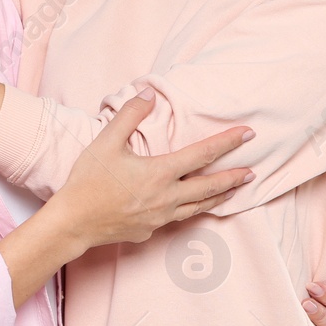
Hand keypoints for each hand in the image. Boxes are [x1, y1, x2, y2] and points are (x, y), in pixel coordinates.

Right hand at [46, 88, 254, 254]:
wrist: (73, 222)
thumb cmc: (87, 181)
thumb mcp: (106, 141)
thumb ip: (129, 115)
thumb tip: (149, 94)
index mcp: (160, 173)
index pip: (202, 154)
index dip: (227, 143)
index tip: (247, 134)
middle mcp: (167, 197)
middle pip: (209, 187)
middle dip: (233, 177)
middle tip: (252, 171)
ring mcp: (160, 217)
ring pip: (198, 207)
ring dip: (218, 197)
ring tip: (233, 191)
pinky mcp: (150, 230)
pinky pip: (177, 218)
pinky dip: (192, 210)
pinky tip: (191, 206)